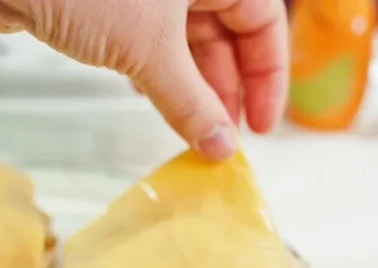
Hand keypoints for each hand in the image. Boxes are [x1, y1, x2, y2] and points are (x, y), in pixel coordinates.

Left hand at [0, 0, 288, 160]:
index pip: (262, 20)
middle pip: (226, 32)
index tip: (261, 124)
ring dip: (192, 88)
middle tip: (224, 137)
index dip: (268, 75)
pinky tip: (155, 101)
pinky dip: (156, 74)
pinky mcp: (110, 6)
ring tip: (195, 131)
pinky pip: (148, 43)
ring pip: (185, 41)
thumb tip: (221, 145)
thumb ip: (191, 103)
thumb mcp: (149, 51)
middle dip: (227, 88)